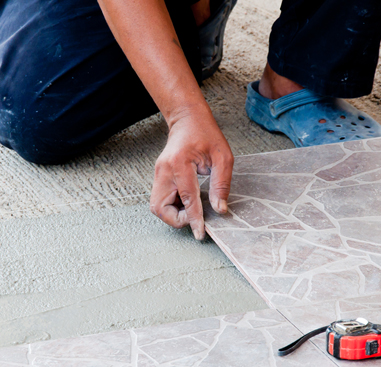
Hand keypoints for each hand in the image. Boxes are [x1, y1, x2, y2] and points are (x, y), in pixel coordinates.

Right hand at [150, 110, 233, 239]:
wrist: (188, 119)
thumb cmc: (206, 134)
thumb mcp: (223, 157)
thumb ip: (221, 184)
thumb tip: (220, 209)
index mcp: (180, 164)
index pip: (186, 199)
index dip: (194, 219)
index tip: (200, 233)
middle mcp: (164, 171)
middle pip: (161, 208)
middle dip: (178, 219)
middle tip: (195, 215)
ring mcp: (158, 174)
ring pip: (157, 207)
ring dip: (173, 214)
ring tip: (191, 208)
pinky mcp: (158, 177)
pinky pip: (160, 200)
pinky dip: (172, 206)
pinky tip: (186, 201)